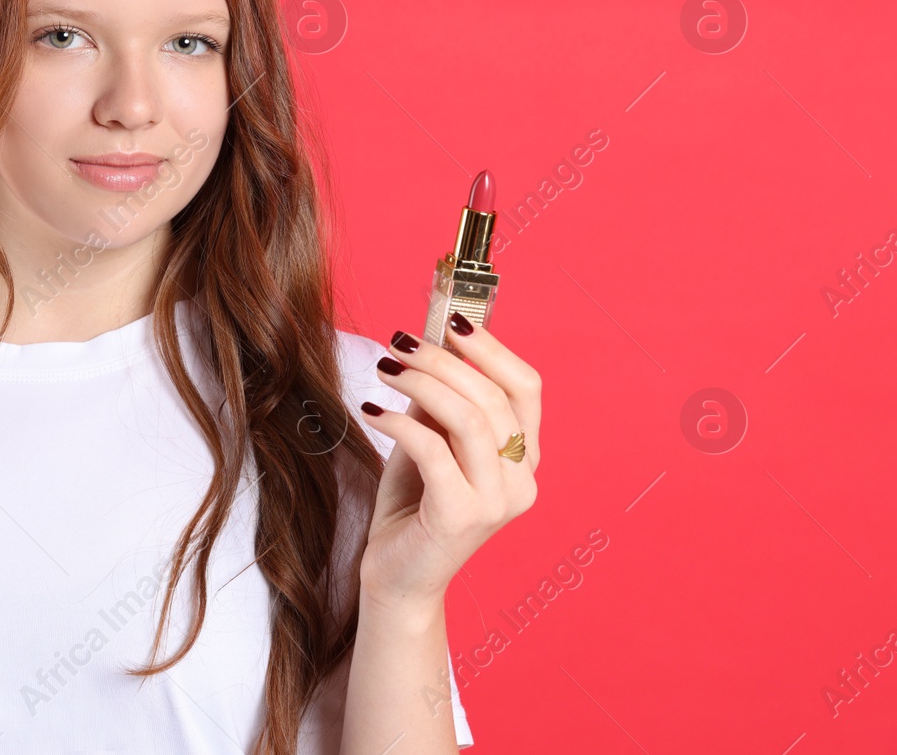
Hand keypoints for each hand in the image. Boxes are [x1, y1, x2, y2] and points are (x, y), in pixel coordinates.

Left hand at [356, 313, 541, 610]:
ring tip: (383, 369)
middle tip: (398, 342)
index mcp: (524, 457)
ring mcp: (498, 501)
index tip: (450, 319)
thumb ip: (440, 401)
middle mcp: (522, 480)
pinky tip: (371, 410)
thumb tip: (429, 343)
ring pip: (468, 419)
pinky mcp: (462, 516)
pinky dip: (398, 422)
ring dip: (420, 382)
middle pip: (492, 396)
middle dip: (441, 359)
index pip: (526, 387)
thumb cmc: (414, 505)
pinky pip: (434, 450)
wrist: (398, 576)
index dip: (491, 348)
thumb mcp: (431, 441)